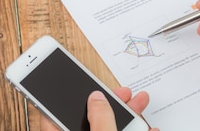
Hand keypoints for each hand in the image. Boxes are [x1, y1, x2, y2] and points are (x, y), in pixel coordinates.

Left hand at [40, 87, 157, 130]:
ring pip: (108, 128)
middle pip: (86, 117)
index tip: (57, 74)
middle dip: (107, 101)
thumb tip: (97, 99)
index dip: (56, 92)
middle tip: (120, 90)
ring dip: (127, 116)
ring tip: (140, 102)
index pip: (51, 113)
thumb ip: (100, 120)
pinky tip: (148, 128)